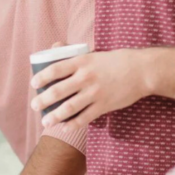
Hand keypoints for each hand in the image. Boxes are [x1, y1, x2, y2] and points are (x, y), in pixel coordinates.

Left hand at [30, 48, 148, 128]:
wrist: (140, 70)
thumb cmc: (113, 60)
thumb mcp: (91, 53)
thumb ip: (72, 52)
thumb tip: (54, 47)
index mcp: (81, 62)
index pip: (55, 69)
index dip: (41, 77)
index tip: (33, 84)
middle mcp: (85, 77)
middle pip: (58, 90)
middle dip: (43, 100)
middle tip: (34, 106)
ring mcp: (95, 93)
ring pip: (69, 107)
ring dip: (55, 116)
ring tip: (45, 121)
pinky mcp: (104, 105)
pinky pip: (85, 117)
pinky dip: (73, 124)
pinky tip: (64, 127)